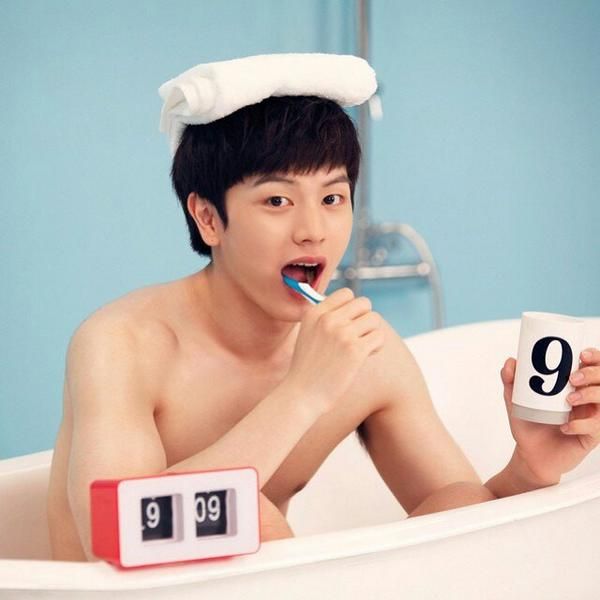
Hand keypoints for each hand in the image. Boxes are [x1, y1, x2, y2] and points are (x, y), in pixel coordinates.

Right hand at [284, 287, 384, 414]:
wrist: (302, 394)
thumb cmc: (308, 368)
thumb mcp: (308, 334)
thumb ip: (326, 318)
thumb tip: (355, 306)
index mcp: (315, 313)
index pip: (346, 294)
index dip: (353, 309)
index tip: (349, 325)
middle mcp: (328, 319)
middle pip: (364, 303)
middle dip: (365, 319)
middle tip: (358, 337)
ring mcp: (342, 334)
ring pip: (374, 319)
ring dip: (372, 333)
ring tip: (362, 348)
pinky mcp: (355, 350)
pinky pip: (379, 337)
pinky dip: (376, 346)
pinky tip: (365, 356)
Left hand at [500, 348, 599, 484]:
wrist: (530, 455)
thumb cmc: (528, 424)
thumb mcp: (515, 400)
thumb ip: (511, 380)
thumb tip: (511, 362)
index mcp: (575, 386)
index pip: (594, 365)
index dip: (594, 356)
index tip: (581, 354)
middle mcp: (588, 400)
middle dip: (592, 373)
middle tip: (572, 378)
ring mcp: (591, 417)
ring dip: (590, 395)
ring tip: (569, 400)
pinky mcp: (591, 437)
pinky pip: (595, 427)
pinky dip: (581, 424)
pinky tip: (565, 426)